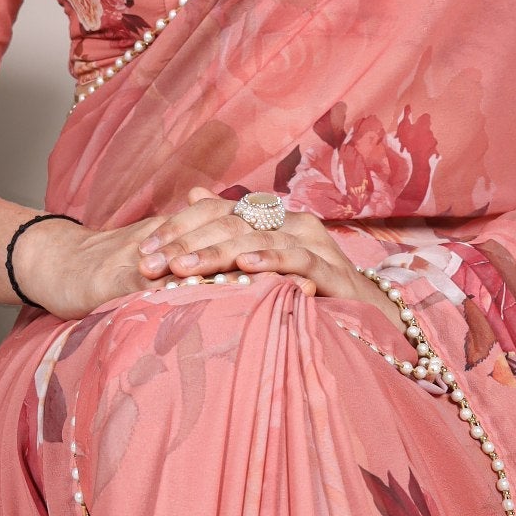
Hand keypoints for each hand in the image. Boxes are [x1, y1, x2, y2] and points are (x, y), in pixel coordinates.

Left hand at [137, 187, 401, 320]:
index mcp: (276, 220)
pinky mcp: (333, 272)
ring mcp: (316, 246)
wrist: (372, 321)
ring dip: (217, 253)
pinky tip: (244, 266)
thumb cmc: (315, 295)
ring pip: (259, 239)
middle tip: (150, 263)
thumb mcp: (266, 264)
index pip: (220, 214)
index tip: (143, 252)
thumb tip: (193, 194)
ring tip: (182, 266)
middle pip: (233, 223)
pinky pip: (298, 262)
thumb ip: (233, 232)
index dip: (180, 230)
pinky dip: (270, 261)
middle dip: (187, 244)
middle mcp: (295, 225)